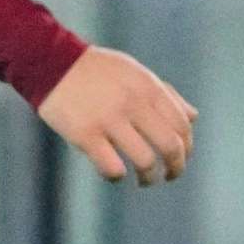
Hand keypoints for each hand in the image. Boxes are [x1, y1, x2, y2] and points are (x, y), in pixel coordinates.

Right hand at [38, 46, 193, 186]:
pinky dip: (117, 176)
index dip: (187, 148)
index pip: (183, 126)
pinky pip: (111, 167)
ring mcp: (108, 120)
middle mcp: (133, 104)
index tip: (179, 158)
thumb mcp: (136, 73)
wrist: (49, 61)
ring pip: (144, 161)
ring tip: (144, 181)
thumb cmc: (95, 69)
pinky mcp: (84, 134)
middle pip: (170, 146)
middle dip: (175, 167)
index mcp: (149, 88)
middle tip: (169, 176)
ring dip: (149, 177)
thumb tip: (193, 117)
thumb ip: (165, 94)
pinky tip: (114, 174)